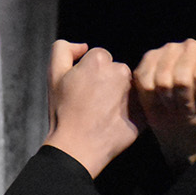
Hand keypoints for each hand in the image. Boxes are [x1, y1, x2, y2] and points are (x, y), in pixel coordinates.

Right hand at [44, 41, 137, 177]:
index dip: (88, 73)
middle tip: (92, 103)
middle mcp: (120, 72)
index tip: (82, 90)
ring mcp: (133, 92)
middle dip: (106, 82)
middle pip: (116, 70)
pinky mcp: (142, 112)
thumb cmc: (63, 111)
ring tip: (102, 114)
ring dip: (118, 95)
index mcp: (98, 60)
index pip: (99, 58)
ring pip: (127, 87)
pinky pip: (137, 105)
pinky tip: (113, 123)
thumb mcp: (53, 75)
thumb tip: (84, 47)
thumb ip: (63, 49)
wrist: (76, 148)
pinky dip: (128, 111)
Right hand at [132, 41, 195, 165]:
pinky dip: (153, 101)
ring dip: (170, 103)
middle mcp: (191, 45)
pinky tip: (161, 100)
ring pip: (163, 83)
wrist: (182, 117)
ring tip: (176, 105)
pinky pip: (147, 86)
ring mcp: (168, 49)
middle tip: (187, 110)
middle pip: (182, 81)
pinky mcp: (149, 59)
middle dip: (184, 103)